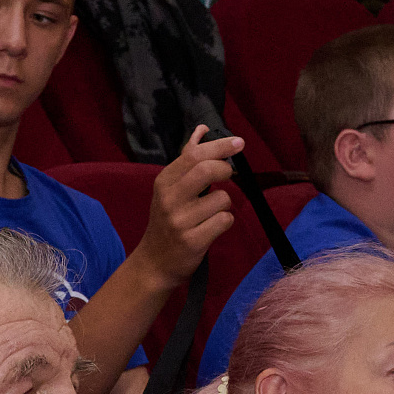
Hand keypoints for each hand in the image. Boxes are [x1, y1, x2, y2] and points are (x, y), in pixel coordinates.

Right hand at [136, 125, 242, 288]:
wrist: (154, 263)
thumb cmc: (167, 222)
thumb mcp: (170, 189)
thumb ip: (186, 159)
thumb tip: (202, 130)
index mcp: (164, 182)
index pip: (193, 154)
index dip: (220, 146)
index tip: (239, 143)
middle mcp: (169, 199)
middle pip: (207, 170)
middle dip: (225, 170)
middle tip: (228, 176)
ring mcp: (180, 221)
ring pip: (222, 199)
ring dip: (224, 204)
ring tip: (211, 213)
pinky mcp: (193, 241)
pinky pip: (225, 221)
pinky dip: (225, 222)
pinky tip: (212, 228)